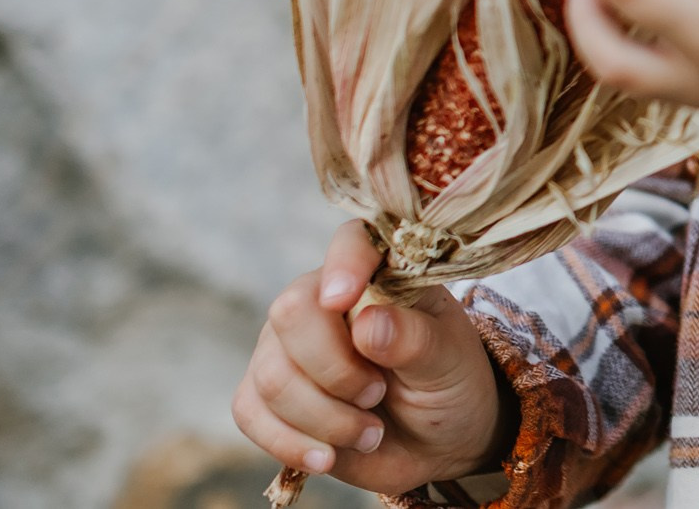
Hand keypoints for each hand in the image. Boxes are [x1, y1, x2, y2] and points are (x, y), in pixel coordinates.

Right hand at [232, 221, 510, 494]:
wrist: (436, 442)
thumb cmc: (448, 383)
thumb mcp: (448, 361)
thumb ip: (414, 339)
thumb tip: (367, 321)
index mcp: (379, 273)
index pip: (352, 242)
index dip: (344, 263)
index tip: (343, 298)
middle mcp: (322, 299)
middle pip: (292, 313)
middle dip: (336, 370)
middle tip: (378, 393)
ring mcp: (287, 346)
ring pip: (272, 375)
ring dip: (325, 418)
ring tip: (370, 431)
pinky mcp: (266, 395)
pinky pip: (250, 412)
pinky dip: (291, 442)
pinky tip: (327, 456)